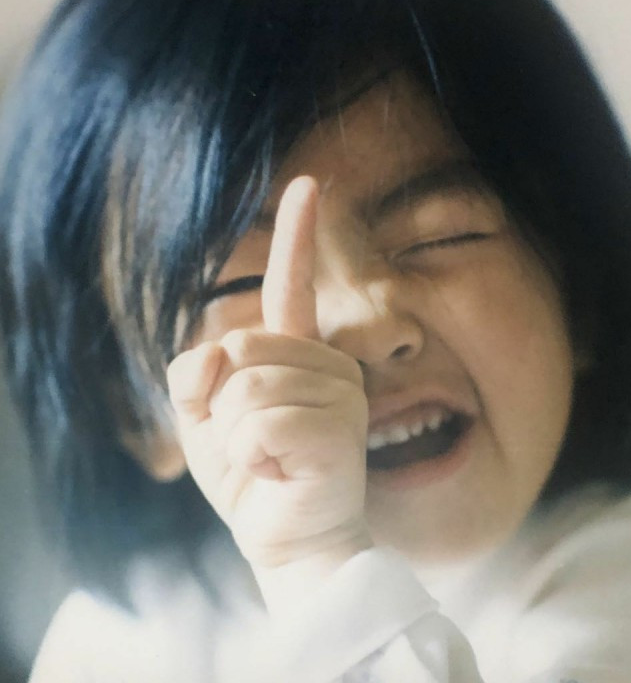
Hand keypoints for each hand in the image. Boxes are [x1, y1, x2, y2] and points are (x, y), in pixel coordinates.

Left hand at [167, 177, 370, 583]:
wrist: (282, 536)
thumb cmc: (247, 473)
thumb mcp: (203, 414)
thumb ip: (200, 369)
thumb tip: (221, 351)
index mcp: (298, 353)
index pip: (296, 284)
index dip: (299, 234)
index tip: (308, 185)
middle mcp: (328, 364)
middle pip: (239, 347)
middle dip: (220, 403)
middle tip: (249, 441)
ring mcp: (340, 396)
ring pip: (245, 388)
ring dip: (233, 435)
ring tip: (266, 460)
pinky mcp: (339, 433)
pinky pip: (258, 426)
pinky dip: (249, 458)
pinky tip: (278, 473)